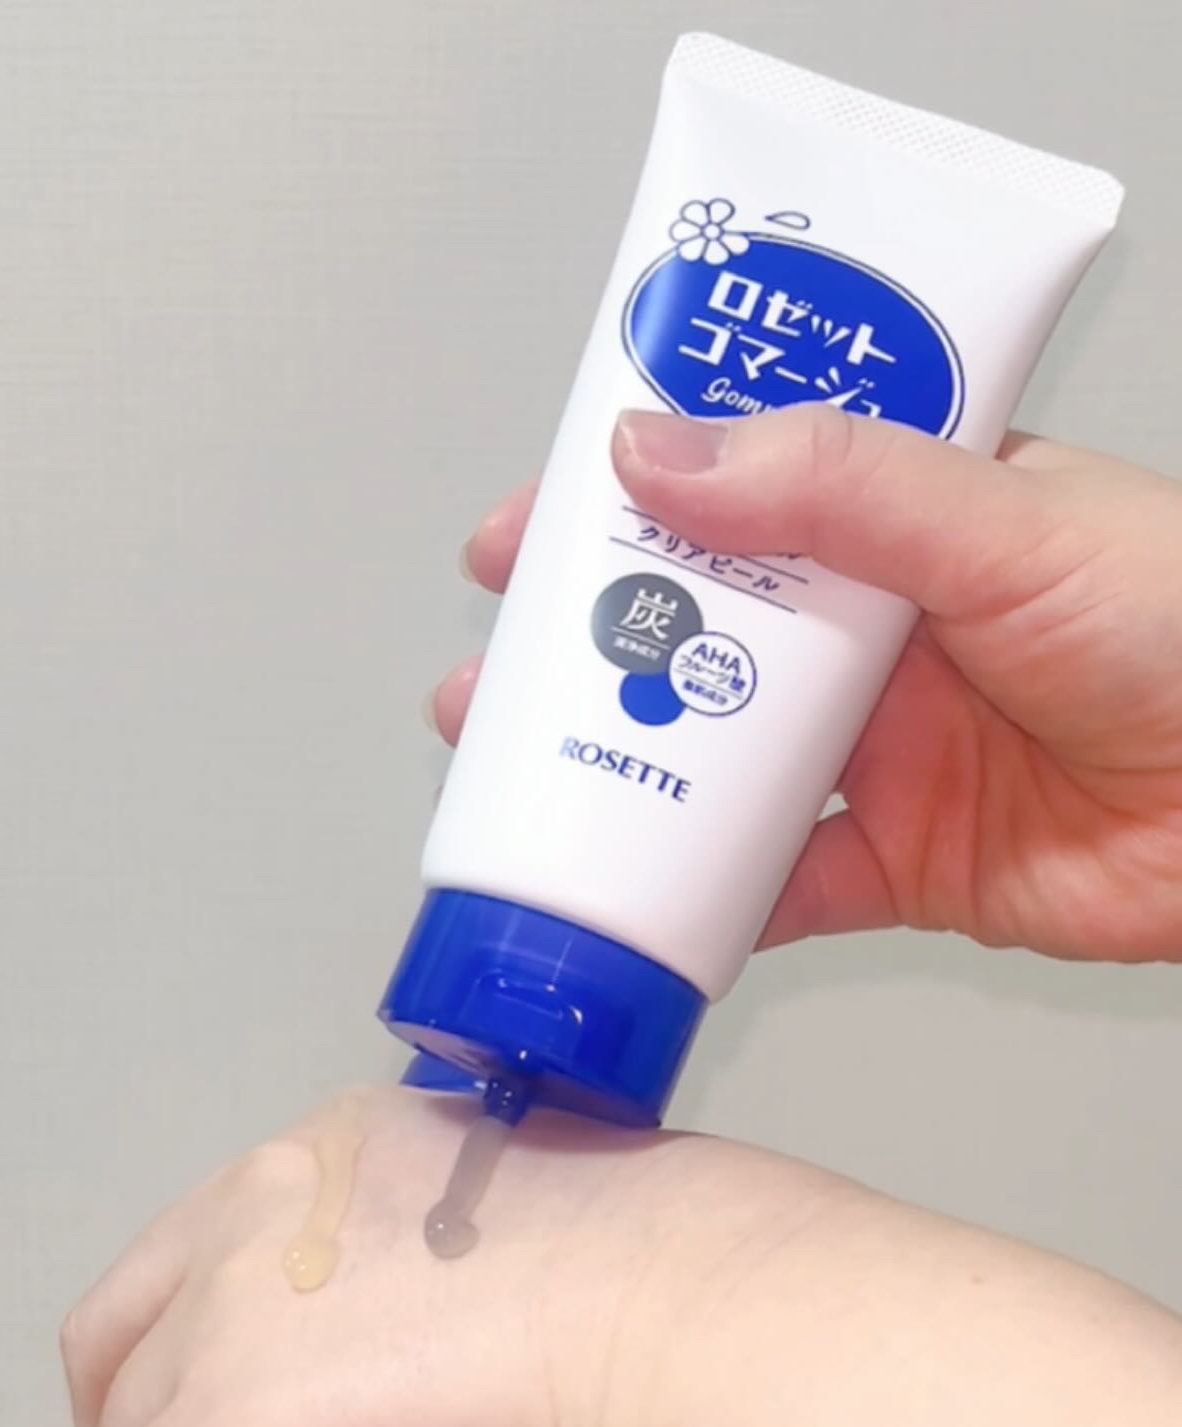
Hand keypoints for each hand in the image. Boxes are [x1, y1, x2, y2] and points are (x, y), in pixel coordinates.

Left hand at [63, 1087, 1181, 1426]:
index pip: (216, 1252)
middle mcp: (263, 1207)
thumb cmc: (697, 1280)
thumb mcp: (536, 1225)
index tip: (337, 1417)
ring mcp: (227, 1322)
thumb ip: (437, 1268)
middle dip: (175, 1425)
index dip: (251, 1352)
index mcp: (346, 1149)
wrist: (716, 1337)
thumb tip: (432, 1351)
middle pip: (125, 1341)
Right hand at [434, 409, 1181, 961]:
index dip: (618, 505)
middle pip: (699, 634)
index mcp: (900, 520)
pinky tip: (632, 902)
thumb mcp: (1003, 525)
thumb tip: (658, 454)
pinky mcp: (903, 863)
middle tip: (492, 680)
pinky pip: (780, 884)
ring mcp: (883, 752)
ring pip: (716, 760)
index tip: (523, 528)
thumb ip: (838, 489)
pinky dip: (708, 899)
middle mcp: (878, 634)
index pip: (730, 491)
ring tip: (520, 780)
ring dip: (619, 769)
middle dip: (586, 652)